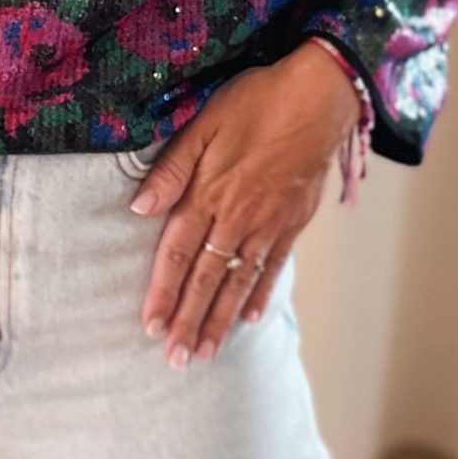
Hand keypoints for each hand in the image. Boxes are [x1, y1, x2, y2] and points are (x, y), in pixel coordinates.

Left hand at [127, 42, 360, 364]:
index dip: (162, 293)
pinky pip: (273, 267)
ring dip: (220, 319)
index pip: (177, 255)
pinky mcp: (292, 223)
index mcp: (209, 195)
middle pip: (206, 279)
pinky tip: (247, 318)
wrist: (319, 98)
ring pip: (238, 281)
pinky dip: (259, 294)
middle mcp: (237, 218)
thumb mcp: (204, 125)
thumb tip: (138, 209)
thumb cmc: (256, 103)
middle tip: (176, 359)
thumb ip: (171, 170)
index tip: (150, 327)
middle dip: (189, 322)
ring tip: (206, 352)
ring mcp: (268, 225)